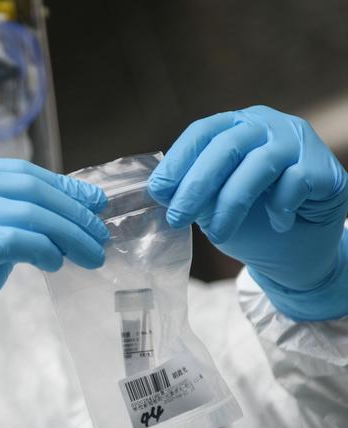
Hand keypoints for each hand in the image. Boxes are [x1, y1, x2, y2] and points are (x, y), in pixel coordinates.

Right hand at [0, 157, 108, 414]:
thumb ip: (19, 215)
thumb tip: (80, 201)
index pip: (18, 172)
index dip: (62, 187)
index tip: (94, 203)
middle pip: (27, 189)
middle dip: (73, 212)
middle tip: (99, 235)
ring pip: (27, 214)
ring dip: (70, 235)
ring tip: (92, 254)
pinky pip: (15, 241)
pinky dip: (45, 250)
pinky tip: (56, 264)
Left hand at [148, 105, 347, 320]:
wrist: (296, 249)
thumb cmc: (250, 221)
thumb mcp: (212, 206)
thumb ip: (192, 193)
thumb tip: (161, 191)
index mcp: (234, 127)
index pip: (202, 133)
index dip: (177, 161)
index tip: (157, 191)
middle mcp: (265, 125)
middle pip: (226, 147)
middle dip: (196, 186)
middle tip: (176, 218)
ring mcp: (297, 141)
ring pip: (258, 166)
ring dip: (231, 204)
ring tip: (217, 234)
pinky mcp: (323, 166)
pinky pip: (295, 183)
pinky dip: (280, 208)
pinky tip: (278, 223)